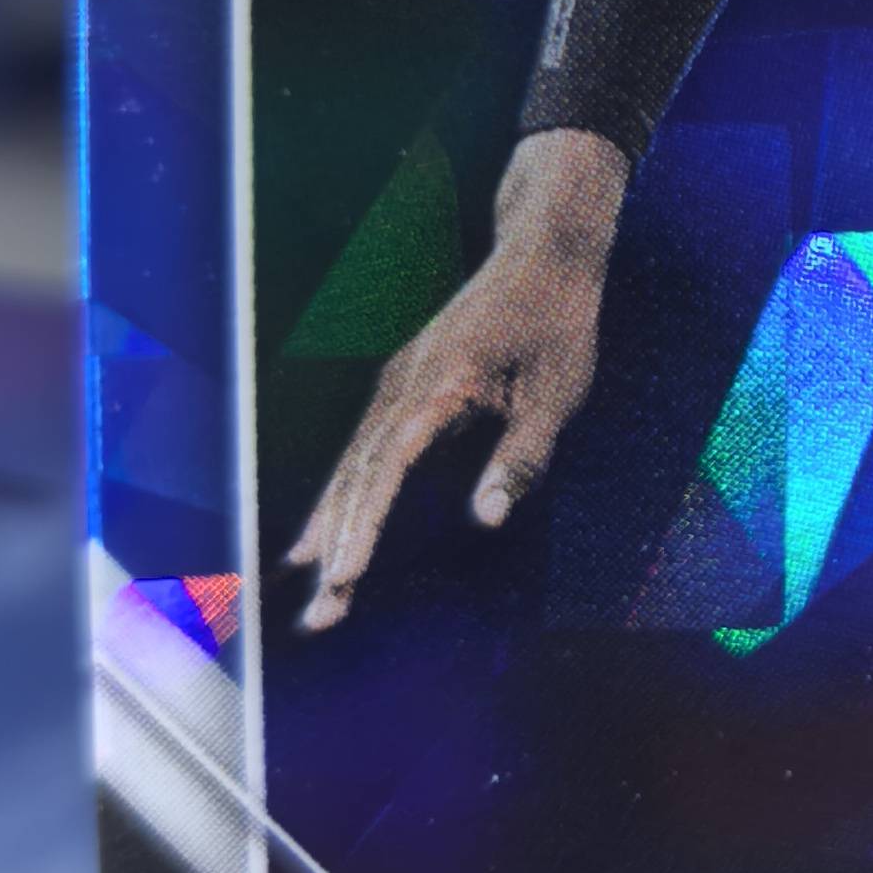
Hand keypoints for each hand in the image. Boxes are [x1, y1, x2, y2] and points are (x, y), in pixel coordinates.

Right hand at [287, 130, 628, 631]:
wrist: (541, 253)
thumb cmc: (558, 322)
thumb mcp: (558, 393)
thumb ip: (521, 457)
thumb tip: (487, 519)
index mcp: (437, 386)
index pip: (387, 468)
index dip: (362, 527)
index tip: (343, 577)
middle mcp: (400, 385)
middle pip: (357, 477)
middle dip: (337, 550)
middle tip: (321, 619)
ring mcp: (395, 384)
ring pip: (352, 467)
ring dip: (331, 531)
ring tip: (313, 595)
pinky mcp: (401, 388)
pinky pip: (362, 452)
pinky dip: (342, 499)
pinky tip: (322, 539)